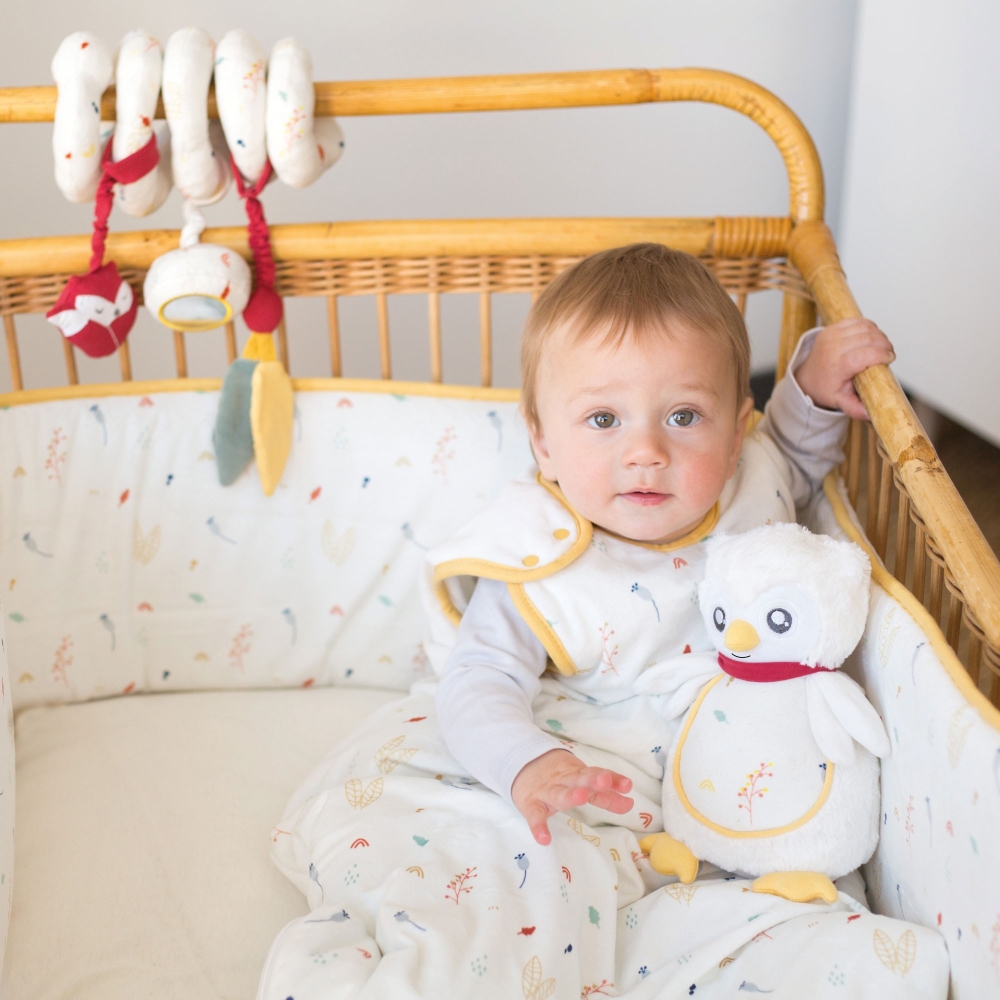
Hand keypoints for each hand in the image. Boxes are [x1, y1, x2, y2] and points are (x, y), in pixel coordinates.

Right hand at [511, 749, 632, 845]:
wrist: (522, 762)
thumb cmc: (559, 777)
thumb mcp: (581, 780)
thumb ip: (605, 794)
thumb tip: (630, 804)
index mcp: (578, 775)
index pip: (596, 776)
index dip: (612, 780)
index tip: (628, 786)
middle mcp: (564, 780)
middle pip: (579, 779)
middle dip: (593, 780)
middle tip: (604, 782)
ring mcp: (546, 791)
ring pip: (558, 793)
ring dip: (569, 795)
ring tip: (581, 797)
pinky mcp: (531, 803)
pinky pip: (534, 815)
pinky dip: (538, 826)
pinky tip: (544, 839)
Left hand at [794, 318, 894, 419]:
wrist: (807, 377)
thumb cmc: (826, 389)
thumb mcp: (839, 402)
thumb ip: (855, 408)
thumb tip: (871, 415)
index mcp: (836, 366)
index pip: (864, 354)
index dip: (881, 354)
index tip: (890, 359)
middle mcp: (832, 348)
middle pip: (867, 338)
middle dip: (884, 344)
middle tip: (889, 353)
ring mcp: (830, 335)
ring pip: (864, 327)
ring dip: (878, 334)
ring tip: (883, 346)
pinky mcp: (831, 328)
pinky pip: (856, 321)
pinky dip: (869, 327)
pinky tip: (873, 337)